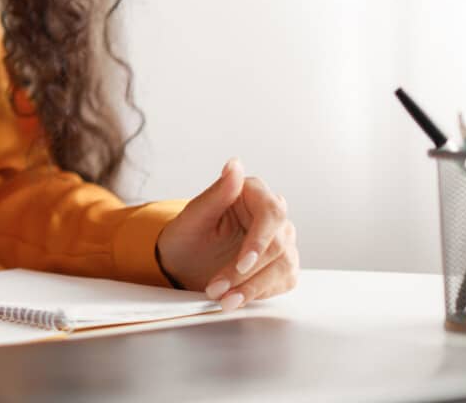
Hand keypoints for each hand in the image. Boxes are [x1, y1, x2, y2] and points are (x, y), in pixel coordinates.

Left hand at [154, 158, 297, 310]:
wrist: (182, 262)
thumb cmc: (186, 235)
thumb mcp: (193, 216)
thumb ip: (217, 192)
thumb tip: (235, 164)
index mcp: (252, 193)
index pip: (272, 213)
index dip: (260, 240)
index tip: (242, 263)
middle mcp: (273, 216)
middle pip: (278, 245)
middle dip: (245, 272)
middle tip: (217, 288)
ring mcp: (281, 241)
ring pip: (283, 266)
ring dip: (251, 287)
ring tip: (222, 299)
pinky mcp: (282, 266)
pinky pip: (281, 282)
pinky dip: (257, 295)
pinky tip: (236, 300)